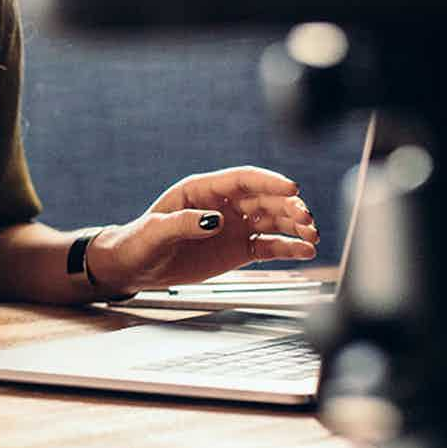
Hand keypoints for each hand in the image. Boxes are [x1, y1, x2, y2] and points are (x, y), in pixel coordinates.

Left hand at [86, 167, 319, 294]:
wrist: (134, 267)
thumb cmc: (138, 242)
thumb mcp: (155, 232)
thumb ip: (184, 223)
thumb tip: (215, 220)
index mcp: (203, 190)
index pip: (243, 179)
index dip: (269, 182)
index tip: (291, 189)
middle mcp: (224, 204)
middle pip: (264, 200)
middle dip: (288, 207)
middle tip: (305, 218)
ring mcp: (234, 226)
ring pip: (272, 221)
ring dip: (294, 226)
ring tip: (312, 237)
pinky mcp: (238, 249)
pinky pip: (269, 245)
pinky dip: (289, 247)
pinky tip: (306, 251)